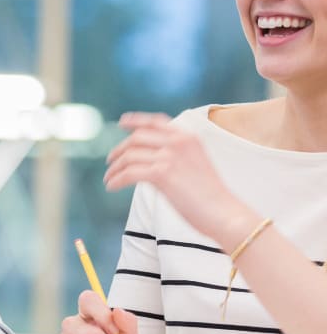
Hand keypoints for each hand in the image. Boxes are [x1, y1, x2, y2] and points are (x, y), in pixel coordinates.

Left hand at [105, 112, 248, 236]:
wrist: (224, 213)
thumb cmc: (210, 196)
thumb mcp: (194, 165)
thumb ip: (174, 156)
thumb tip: (147, 160)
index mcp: (188, 138)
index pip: (156, 122)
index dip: (136, 120)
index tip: (121, 122)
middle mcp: (179, 142)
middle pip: (137, 138)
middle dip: (119, 149)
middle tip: (110, 161)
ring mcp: (170, 156)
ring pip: (130, 156)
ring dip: (114, 168)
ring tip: (109, 179)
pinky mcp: (163, 174)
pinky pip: (129, 173)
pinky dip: (116, 180)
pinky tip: (111, 187)